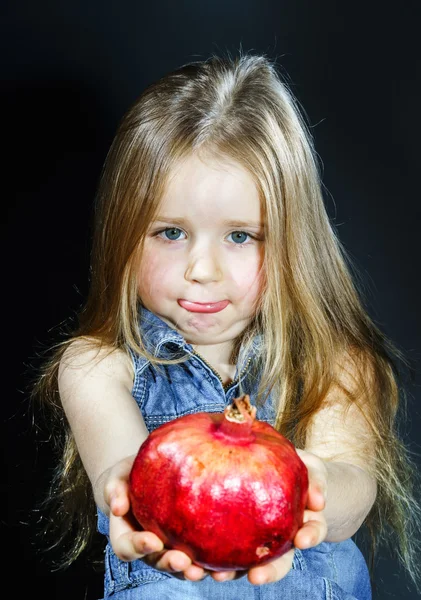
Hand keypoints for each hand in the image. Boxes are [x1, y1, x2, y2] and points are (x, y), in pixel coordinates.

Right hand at [103, 456, 209, 580]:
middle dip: (170, 563)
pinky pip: (201, 554)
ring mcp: (170, 546)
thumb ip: (115, 490)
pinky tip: (224, 560)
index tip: (153, 541)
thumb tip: (118, 507)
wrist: (148, 472)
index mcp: (127, 535)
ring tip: (204, 570)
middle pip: (157, 561)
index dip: (139, 547)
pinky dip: (212, 560)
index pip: (128, 547)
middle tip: (182, 561)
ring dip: (192, 570)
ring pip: (181, 565)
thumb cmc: (128, 476)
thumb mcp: (117, 478)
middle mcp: (149, 546)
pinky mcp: (190, 541)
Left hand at [211, 449, 327, 584]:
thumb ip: (317, 482)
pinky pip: (215, 546)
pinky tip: (186, 554)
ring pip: (241, 563)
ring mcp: (253, 540)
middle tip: (255, 577)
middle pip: (274, 562)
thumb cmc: (299, 470)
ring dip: (226, 572)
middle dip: (265, 572)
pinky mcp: (229, 534)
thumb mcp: (313, 470)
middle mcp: (278, 539)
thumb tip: (319, 500)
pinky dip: (202, 554)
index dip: (306, 539)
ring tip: (211, 574)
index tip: (302, 540)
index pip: (307, 536)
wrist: (279, 468)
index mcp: (301, 524)